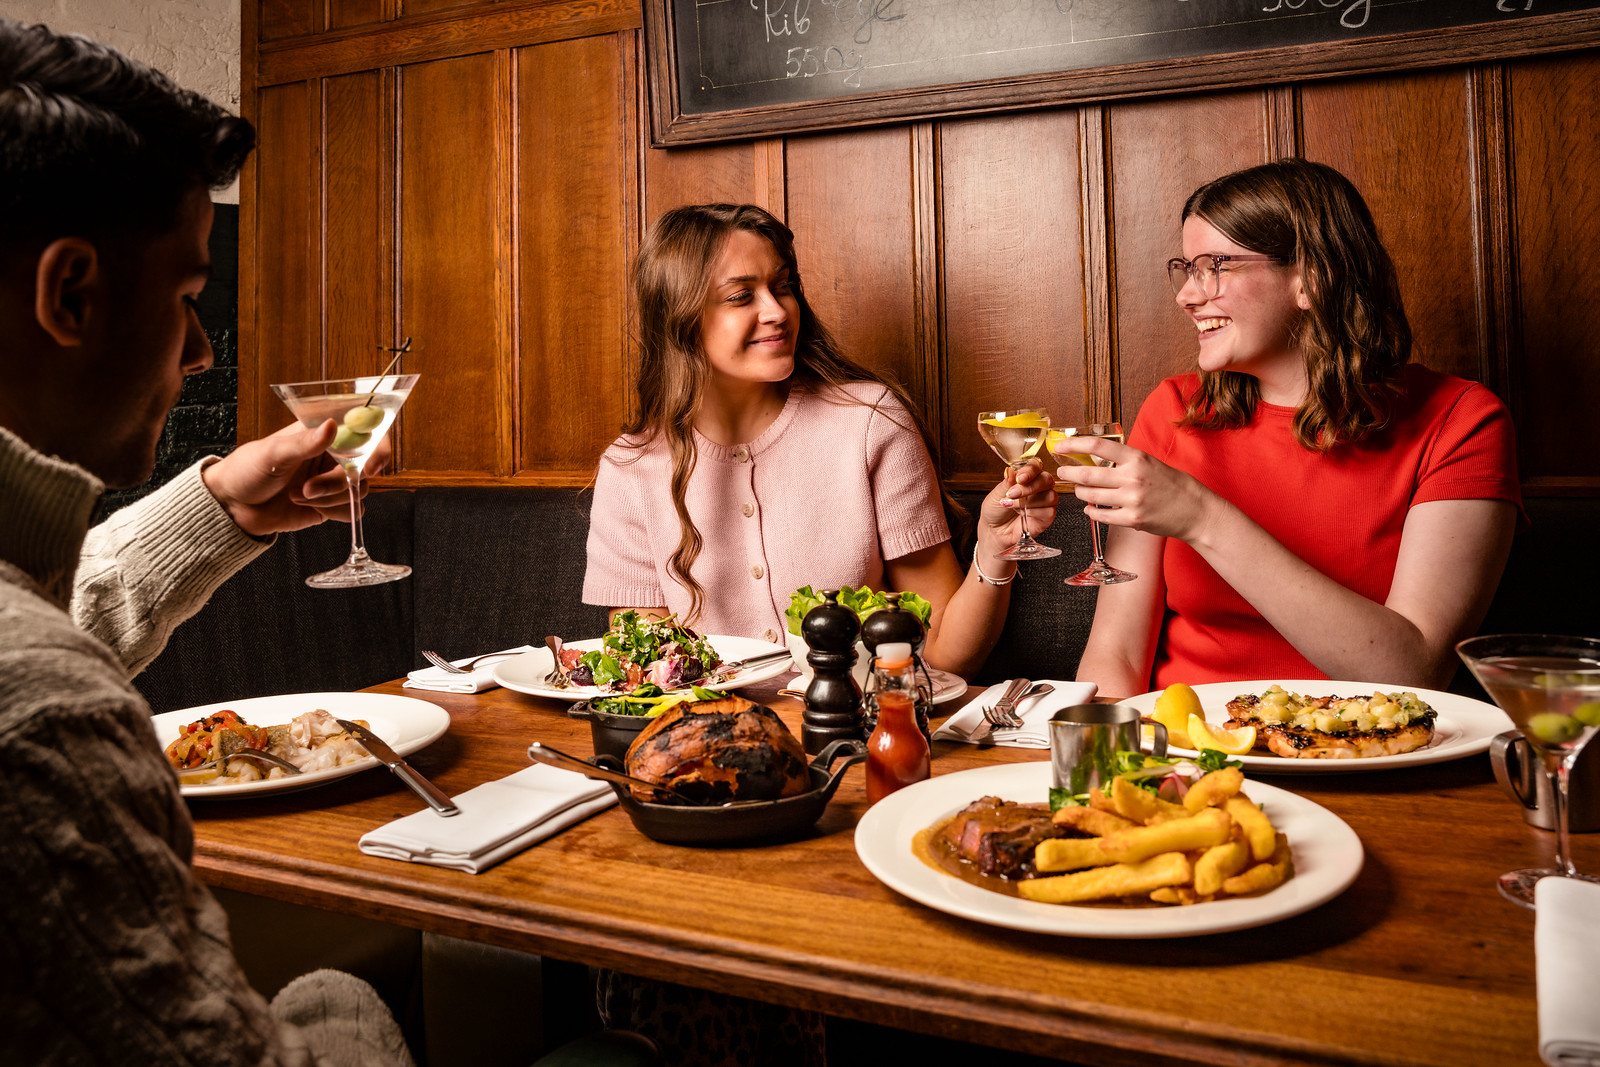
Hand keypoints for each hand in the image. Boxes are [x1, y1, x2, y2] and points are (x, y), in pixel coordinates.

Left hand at [201, 420, 392, 537]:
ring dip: (330, 498)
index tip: (372, 465)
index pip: (365, 432)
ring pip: (359, 491)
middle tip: (308, 488)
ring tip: (298, 495)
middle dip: (337, 483)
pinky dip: (334, 512)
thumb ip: (305, 442)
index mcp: (322, 434)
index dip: (377, 446)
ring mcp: (333, 482)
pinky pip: (352, 511)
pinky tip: (308, 506)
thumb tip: (332, 426)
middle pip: (364, 468)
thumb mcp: (273, 452)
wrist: (233, 506)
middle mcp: (333, 456)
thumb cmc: (247, 470)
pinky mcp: (331, 505)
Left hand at [978, 459, 1058, 555]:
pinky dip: (1034, 513)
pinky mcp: (1047, 516)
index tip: (1020, 477)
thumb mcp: (995, 495)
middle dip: (1030, 486)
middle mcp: (1038, 488)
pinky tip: (1023, 515)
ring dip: (1030, 501)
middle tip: (1013, 493)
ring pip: (1050, 495)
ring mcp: (1044, 502)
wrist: (994, 532)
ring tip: (1012, 506)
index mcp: (1027, 477)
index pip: (1036, 466)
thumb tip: (1010, 471)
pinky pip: (1049, 511)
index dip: (1030, 470)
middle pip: (1047, 479)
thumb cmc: (995, 511)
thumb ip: (1006, 483)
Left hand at [1058, 436, 1220, 542]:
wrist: (1195, 510)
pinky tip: (1090, 509)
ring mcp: (1132, 499)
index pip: (1097, 446)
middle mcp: (1132, 477)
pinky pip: (1100, 516)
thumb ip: (1125, 460)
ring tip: (1079, 490)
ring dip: (1080, 493)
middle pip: (1087, 473)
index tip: (1060, 447)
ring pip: (1091, 496)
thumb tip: (1095, 457)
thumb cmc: (1173, 485)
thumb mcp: (1150, 463)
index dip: (1074, 445)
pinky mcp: (1132, 519)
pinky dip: (1091, 512)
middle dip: (1068, 473)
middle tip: (1061, 473)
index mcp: (1137, 457)